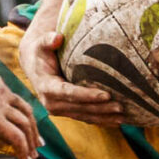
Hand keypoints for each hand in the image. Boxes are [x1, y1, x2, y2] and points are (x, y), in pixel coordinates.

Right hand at [0, 68, 42, 158]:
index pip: (14, 99)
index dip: (22, 115)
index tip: (24, 127)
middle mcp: (1, 91)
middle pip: (26, 111)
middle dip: (34, 129)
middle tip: (38, 144)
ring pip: (25, 125)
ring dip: (30, 143)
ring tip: (32, 157)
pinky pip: (16, 138)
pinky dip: (22, 150)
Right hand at [18, 16, 135, 127]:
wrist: (35, 67)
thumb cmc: (41, 52)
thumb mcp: (41, 44)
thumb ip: (48, 40)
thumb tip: (58, 37)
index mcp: (46, 87)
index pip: (69, 93)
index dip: (87, 95)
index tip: (106, 95)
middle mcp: (52, 103)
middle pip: (80, 108)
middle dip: (101, 108)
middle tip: (121, 106)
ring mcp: (60, 110)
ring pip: (85, 116)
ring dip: (104, 117)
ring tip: (123, 116)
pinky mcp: (68, 112)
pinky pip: (86, 118)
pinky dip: (101, 120)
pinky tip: (117, 121)